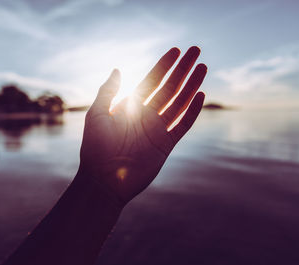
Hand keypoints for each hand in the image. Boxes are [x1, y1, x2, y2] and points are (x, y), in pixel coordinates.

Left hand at [78, 46, 206, 204]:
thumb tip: (117, 68)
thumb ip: (108, 91)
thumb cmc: (95, 148)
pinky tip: (200, 96)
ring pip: (179, 103)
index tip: (176, 51)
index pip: (151, 80)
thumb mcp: (97, 115)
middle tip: (196, 51)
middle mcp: (146, 114)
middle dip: (183, 69)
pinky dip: (192, 112)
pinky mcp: (166, 145)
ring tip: (203, 68)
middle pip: (169, 87)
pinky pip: (182, 125)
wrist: (103, 180)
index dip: (164, 65)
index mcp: (130, 106)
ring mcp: (157, 129)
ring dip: (192, 86)